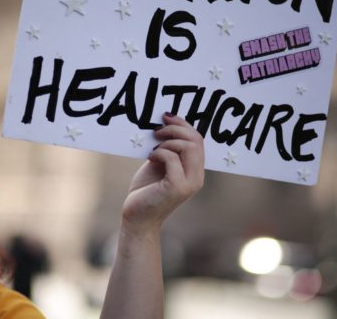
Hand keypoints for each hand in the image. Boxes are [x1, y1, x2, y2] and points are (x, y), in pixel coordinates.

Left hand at [121, 113, 204, 237]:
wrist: (137, 218)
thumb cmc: (146, 191)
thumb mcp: (159, 164)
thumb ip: (167, 149)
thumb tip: (166, 125)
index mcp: (195, 171)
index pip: (198, 140)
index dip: (184, 125)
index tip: (167, 117)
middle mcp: (196, 177)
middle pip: (196, 141)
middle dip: (176, 129)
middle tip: (157, 130)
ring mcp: (188, 183)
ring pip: (188, 147)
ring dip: (168, 141)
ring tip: (154, 147)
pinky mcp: (176, 188)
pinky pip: (172, 159)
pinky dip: (160, 152)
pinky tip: (150, 157)